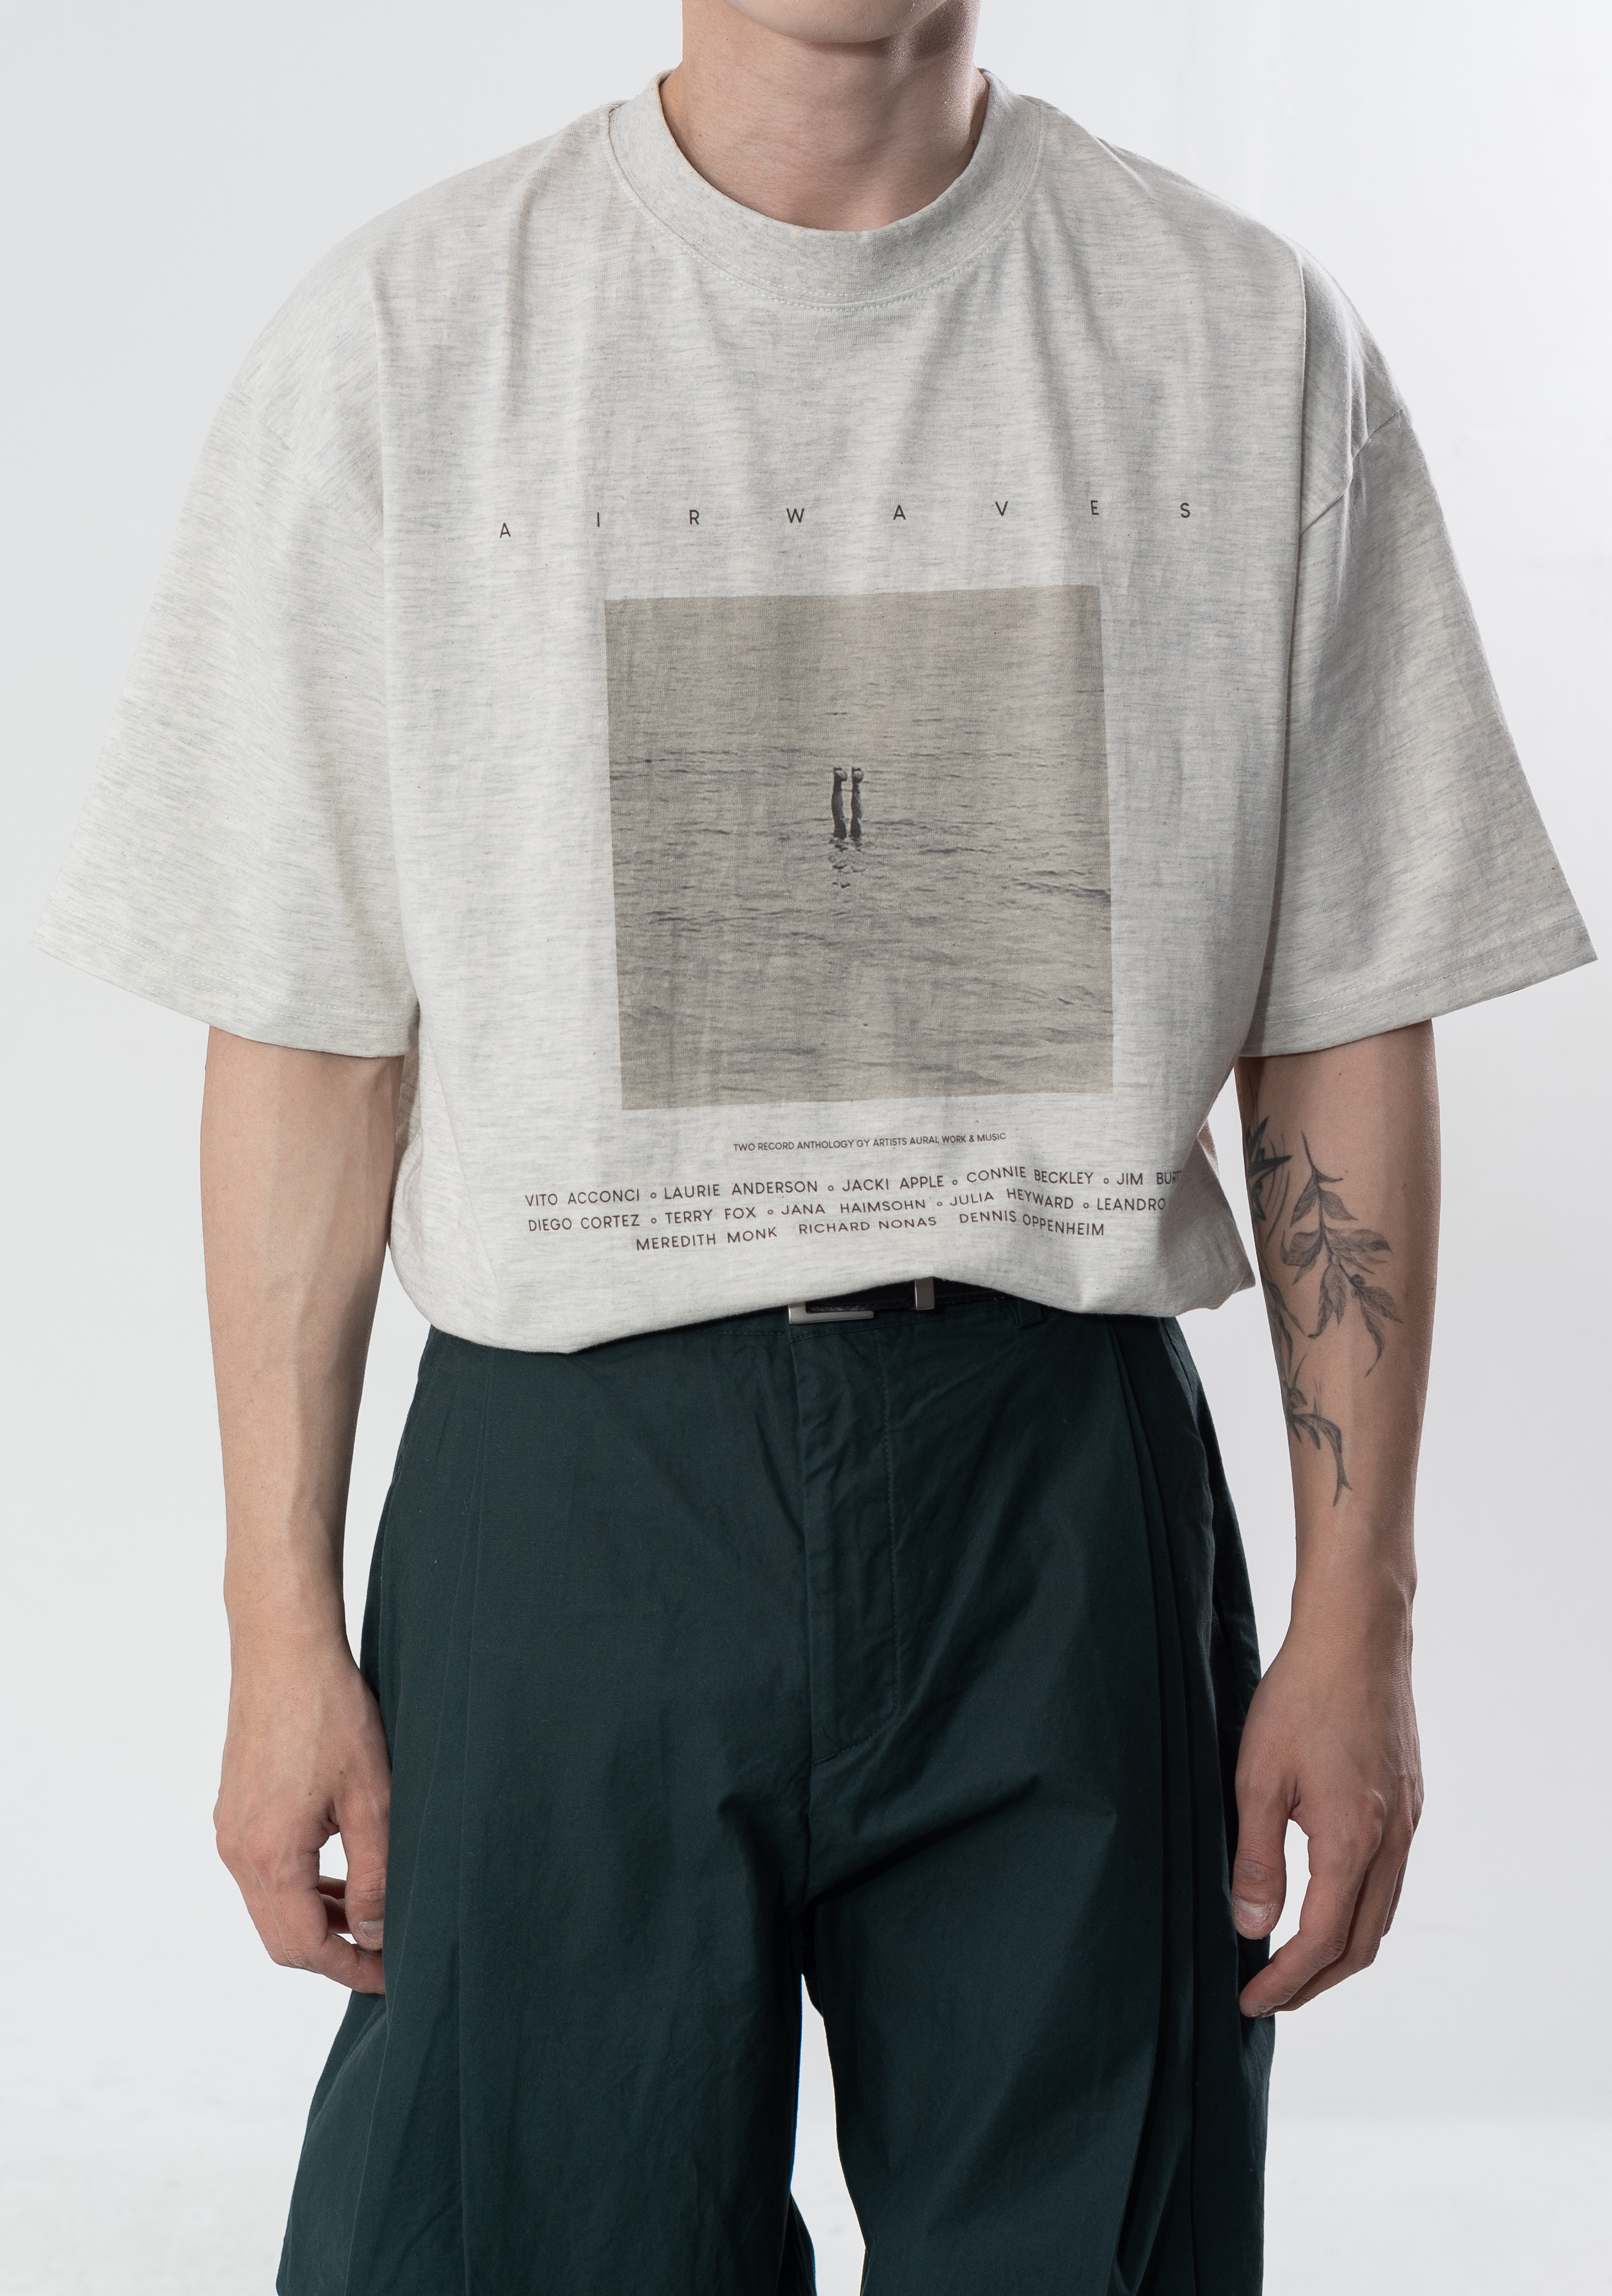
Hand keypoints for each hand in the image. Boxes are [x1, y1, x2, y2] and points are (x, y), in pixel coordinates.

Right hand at [214, 1634, 391, 1992]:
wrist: (284, 1650)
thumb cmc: (332, 1713)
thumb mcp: (373, 1797)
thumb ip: (375, 1873)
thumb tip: (374, 1933)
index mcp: (270, 1855)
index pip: (304, 1946)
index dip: (351, 1969)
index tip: (393, 1973)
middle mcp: (238, 1850)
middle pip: (280, 1937)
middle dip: (334, 1953)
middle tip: (385, 1951)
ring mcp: (230, 1830)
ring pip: (271, 1906)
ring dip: (317, 1919)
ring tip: (370, 1914)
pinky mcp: (234, 1810)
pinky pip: (264, 1872)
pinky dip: (300, 1886)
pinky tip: (339, 1874)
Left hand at [1231, 1593, 1421, 2015]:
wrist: (1357, 1636)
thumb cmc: (1303, 1696)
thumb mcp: (1258, 1779)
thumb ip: (1256, 1858)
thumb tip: (1252, 1928)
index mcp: (1352, 1843)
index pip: (1321, 1942)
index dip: (1285, 1982)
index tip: (1250, 2001)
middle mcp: (1392, 1842)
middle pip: (1361, 1943)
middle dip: (1315, 1982)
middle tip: (1270, 1996)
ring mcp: (1407, 1821)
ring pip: (1381, 1913)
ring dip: (1340, 1949)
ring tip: (1294, 1961)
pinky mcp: (1408, 1800)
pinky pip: (1390, 1878)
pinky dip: (1358, 1908)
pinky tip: (1327, 1899)